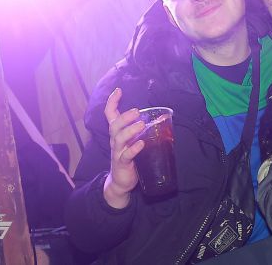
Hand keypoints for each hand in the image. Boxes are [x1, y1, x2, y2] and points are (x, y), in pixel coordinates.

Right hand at [103, 88, 145, 208]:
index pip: (110, 115)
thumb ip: (141, 130)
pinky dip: (133, 149)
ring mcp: (117, 152)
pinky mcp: (122, 164)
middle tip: (136, 111)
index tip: (118, 90)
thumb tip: (161, 118)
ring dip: (130, 130)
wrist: (121, 182)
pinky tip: (141, 144)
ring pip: (119, 139)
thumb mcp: (133, 141)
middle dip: (124, 117)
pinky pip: (126, 155)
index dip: (112, 102)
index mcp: (117, 133)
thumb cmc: (130, 158)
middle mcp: (115, 141)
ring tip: (141, 124)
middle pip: (114, 125)